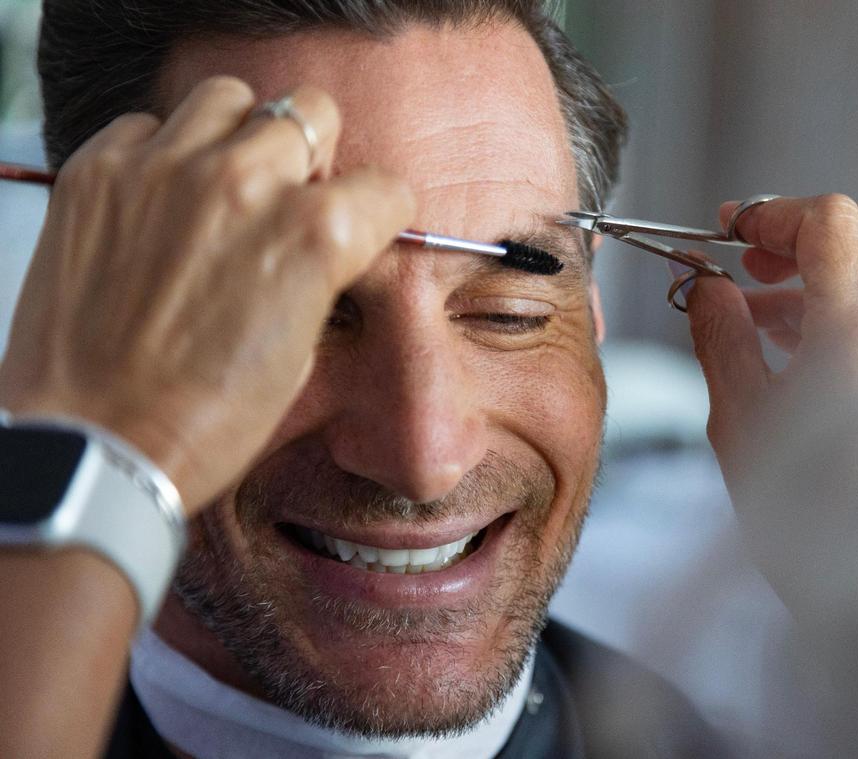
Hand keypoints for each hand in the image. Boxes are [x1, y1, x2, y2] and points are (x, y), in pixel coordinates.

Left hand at [0, 76, 413, 511]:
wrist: (99, 446)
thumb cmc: (203, 421)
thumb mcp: (303, 352)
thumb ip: (319, 273)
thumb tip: (319, 235)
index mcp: (316, 236)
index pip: (385, 185)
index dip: (377, 214)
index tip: (361, 226)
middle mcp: (245, 184)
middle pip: (312, 112)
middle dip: (313, 158)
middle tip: (290, 198)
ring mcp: (166, 170)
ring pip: (229, 98)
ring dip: (240, 135)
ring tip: (225, 185)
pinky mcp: (99, 173)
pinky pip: (147, 123)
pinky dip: (162, 154)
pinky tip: (161, 204)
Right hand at [682, 194, 857, 623]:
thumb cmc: (804, 525)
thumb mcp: (738, 426)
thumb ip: (720, 339)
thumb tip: (706, 286)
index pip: (829, 220)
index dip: (772, 215)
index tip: (729, 235)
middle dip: (805, 230)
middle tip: (753, 263)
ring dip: (821, 273)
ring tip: (759, 315)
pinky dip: (847, 310)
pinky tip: (797, 352)